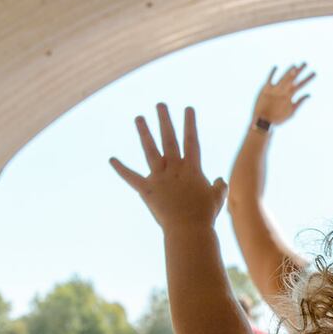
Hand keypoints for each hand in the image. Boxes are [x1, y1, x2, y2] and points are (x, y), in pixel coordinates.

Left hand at [109, 104, 227, 228]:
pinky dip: (121, 169)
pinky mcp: (147, 190)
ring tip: (139, 118)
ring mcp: (159, 178)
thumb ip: (220, 186)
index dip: (189, 124)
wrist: (189, 229)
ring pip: (150, 151)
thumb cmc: (205, 215)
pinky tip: (111, 159)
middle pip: (169, 140)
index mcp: (192, 169)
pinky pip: (131, 177)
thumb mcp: (218, 198)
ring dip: (144, 133)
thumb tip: (221, 180)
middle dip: (164, 120)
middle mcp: (175, 169)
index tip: (188, 108)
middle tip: (160, 104)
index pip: (191, 141)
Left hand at [252, 63, 314, 125]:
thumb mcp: (291, 112)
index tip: (314, 73)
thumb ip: (300, 102)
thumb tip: (309, 94)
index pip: (301, 84)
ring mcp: (274, 88)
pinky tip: (276, 66)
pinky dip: (272, 72)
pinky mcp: (265, 88)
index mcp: (289, 96)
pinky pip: (269, 78)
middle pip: (293, 78)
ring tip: (295, 65)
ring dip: (289, 70)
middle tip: (306, 63)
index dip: (308, 78)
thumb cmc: (278, 118)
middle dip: (300, 70)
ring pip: (283, 76)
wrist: (263, 121)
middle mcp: (283, 90)